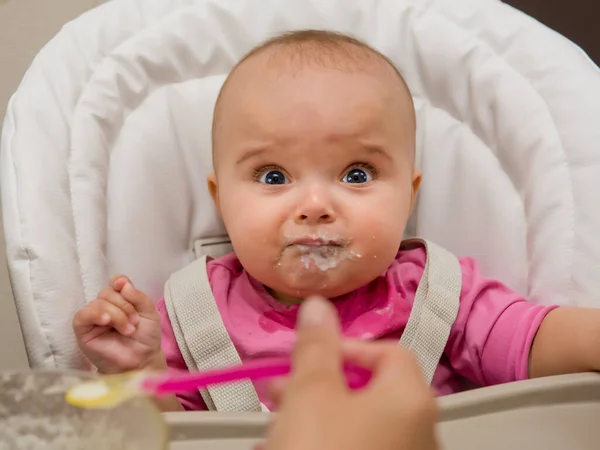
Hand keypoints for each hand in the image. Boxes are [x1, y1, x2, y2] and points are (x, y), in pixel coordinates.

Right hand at [73, 275, 163, 373]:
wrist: (141, 360)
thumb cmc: (145, 338)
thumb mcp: (149, 314)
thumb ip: (138, 297)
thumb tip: (122, 283)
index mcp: (121, 300)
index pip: (115, 282)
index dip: (119, 282)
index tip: (123, 285)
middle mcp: (106, 306)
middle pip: (107, 292)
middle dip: (124, 305)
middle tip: (135, 322)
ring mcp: (94, 318)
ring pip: (99, 303)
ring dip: (117, 315)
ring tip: (128, 330)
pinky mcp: (83, 331)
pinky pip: (82, 316)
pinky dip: (95, 314)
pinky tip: (106, 321)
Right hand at [262, 297, 438, 449]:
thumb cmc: (322, 449)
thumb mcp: (311, 393)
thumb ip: (316, 346)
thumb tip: (319, 304)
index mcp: (410, 398)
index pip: (386, 352)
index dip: (344, 348)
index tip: (307, 361)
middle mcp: (420, 430)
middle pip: (368, 391)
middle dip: (317, 387)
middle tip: (277, 394)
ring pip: (356, 426)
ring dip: (313, 419)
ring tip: (275, 432)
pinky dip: (327, 445)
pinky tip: (291, 449)